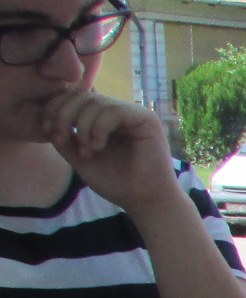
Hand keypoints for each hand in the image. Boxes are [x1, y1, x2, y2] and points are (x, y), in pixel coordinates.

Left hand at [41, 87, 183, 215]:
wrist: (145, 202)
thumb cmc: (117, 183)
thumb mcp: (80, 157)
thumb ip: (65, 137)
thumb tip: (47, 116)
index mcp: (105, 119)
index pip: (76, 98)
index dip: (56, 108)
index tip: (47, 131)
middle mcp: (121, 112)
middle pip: (83, 95)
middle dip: (64, 115)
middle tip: (61, 139)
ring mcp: (135, 114)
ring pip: (96, 102)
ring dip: (82, 126)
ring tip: (86, 151)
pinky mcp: (147, 120)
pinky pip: (113, 111)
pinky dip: (98, 128)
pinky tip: (97, 147)